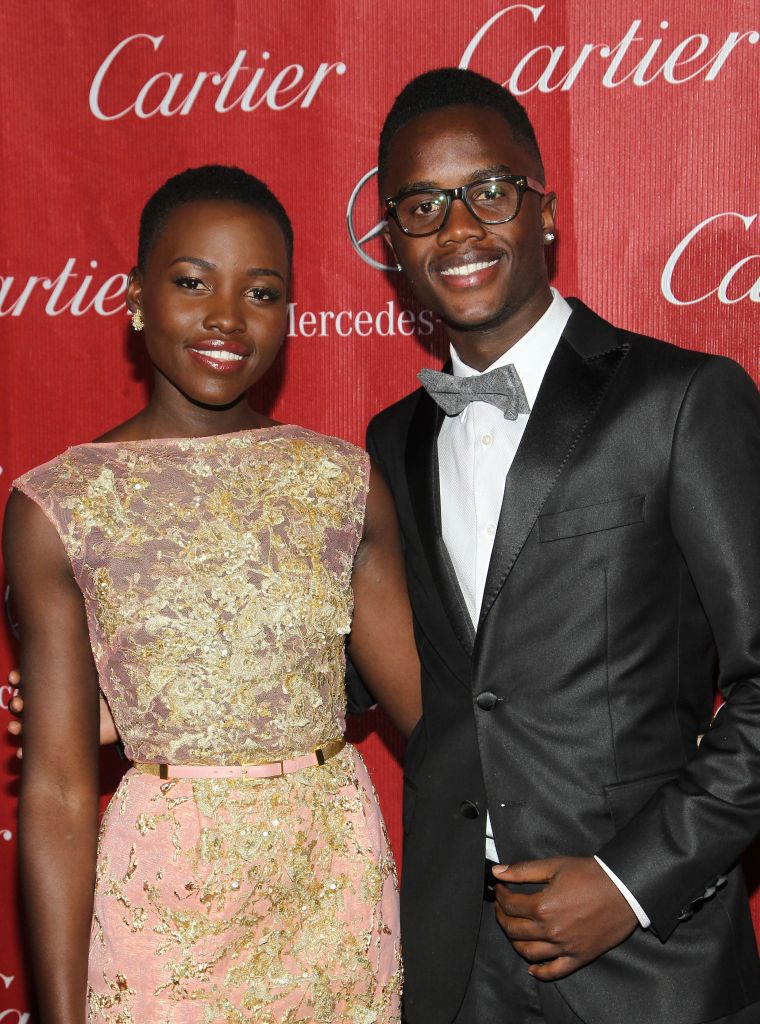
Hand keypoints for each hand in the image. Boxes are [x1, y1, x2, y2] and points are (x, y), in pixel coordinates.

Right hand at [6, 668, 118, 750]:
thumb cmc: (109, 689)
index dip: (19, 679)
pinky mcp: (61, 742)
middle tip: (18, 703)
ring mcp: (54, 723)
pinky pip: (40, 749)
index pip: (31, 681)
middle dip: (17, 703)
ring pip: (27, 726)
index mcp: (56, 686)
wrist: (123, 713)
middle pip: (25, 705)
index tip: (14, 678)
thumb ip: (80, 661)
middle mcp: (52, 704)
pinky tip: (23, 752)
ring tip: (16, 727)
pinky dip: (28, 752)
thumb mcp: (94, 673)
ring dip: (17, 727)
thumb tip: (71, 640)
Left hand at [493, 856, 637, 980]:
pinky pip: (554, 972)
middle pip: (514, 930)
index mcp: (542, 906)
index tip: (501, 888)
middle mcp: (551, 930)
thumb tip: (498, 872)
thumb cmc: (591, 875)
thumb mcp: (555, 865)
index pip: (509, 906)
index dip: (500, 895)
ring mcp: (565, 947)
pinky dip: (540, 972)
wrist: (624, 889)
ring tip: (513, 929)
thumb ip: (524, 870)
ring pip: (528, 952)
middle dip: (502, 917)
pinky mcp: (579, 957)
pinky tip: (532, 967)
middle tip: (502, 907)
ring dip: (515, 941)